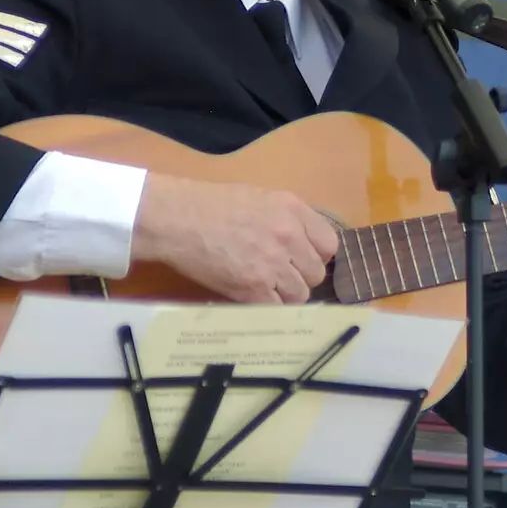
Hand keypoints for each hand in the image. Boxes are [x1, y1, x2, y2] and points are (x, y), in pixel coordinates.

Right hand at [130, 174, 339, 302]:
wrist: (177, 218)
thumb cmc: (213, 205)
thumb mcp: (261, 198)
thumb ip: (288, 219)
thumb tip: (305, 244)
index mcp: (293, 210)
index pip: (330, 244)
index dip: (317, 255)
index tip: (302, 259)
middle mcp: (289, 236)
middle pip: (316, 272)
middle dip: (300, 277)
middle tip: (279, 275)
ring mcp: (272, 264)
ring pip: (300, 295)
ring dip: (285, 295)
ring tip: (264, 287)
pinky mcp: (252, 288)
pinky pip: (276, 308)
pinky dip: (268, 307)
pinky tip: (253, 297)